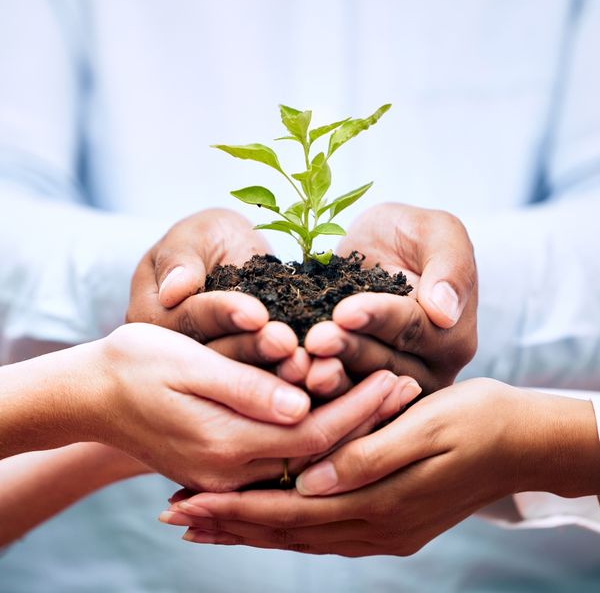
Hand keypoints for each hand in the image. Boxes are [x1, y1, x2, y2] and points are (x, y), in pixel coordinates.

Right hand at [79, 323, 415, 491]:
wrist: (90, 393)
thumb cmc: (135, 366)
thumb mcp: (187, 366)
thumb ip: (245, 389)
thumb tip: (302, 402)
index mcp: (225, 445)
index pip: (314, 432)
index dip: (358, 406)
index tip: (396, 377)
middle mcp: (231, 469)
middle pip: (318, 451)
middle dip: (366, 418)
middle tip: (409, 387)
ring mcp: (227, 471)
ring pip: (305, 455)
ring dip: (348, 424)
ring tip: (389, 395)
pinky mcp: (223, 462)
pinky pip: (284, 454)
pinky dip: (318, 431)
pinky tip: (343, 409)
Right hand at [127, 208, 298, 363]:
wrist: (232, 256)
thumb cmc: (207, 237)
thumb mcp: (191, 235)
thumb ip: (180, 259)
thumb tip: (172, 290)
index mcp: (152, 320)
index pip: (188, 320)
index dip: (222, 315)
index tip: (256, 313)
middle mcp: (177, 353)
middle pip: (214, 356)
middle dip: (253, 348)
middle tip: (286, 343)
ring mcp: (209, 367)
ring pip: (240, 375)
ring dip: (273, 370)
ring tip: (303, 362)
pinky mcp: (242, 372)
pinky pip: (264, 377)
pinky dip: (288, 376)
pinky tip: (312, 371)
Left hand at [161, 379, 599, 555]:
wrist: (523, 442)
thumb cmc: (475, 423)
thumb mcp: (424, 428)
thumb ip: (367, 456)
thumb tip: (309, 479)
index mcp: (379, 502)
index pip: (289, 510)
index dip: (235, 507)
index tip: (185, 501)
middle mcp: (374, 526)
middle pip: (286, 530)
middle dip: (228, 523)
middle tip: (176, 516)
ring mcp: (383, 529)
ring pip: (301, 534)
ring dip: (252, 528)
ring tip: (206, 524)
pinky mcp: (390, 520)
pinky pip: (325, 530)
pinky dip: (288, 526)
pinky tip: (269, 519)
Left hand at [304, 203, 477, 394]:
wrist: (372, 250)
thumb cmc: (409, 234)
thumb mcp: (438, 232)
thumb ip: (451, 265)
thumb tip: (446, 312)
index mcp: (453, 339)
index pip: (414, 329)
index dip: (378, 319)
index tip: (345, 311)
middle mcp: (425, 371)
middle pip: (385, 364)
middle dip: (348, 349)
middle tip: (315, 339)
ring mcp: (389, 385)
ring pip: (359, 385)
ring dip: (329, 375)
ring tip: (300, 362)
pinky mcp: (355, 386)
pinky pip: (335, 389)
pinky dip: (310, 380)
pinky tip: (288, 370)